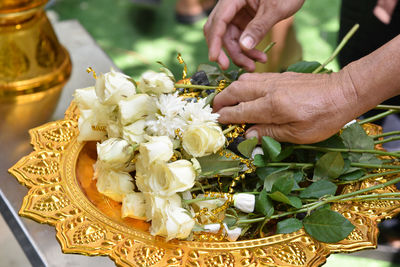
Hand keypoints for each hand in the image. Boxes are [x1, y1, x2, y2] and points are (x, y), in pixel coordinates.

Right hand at [204, 0, 303, 71]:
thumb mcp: (275, 9)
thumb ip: (259, 27)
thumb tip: (244, 47)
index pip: (218, 21)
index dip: (214, 41)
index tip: (214, 59)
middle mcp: (232, 5)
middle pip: (219, 31)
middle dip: (225, 51)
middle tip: (229, 68)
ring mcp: (237, 14)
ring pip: (230, 39)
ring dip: (239, 54)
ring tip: (253, 66)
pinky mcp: (244, 21)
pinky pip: (240, 39)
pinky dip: (248, 51)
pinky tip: (259, 58)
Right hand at [213, 70, 363, 143]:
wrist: (344, 92)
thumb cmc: (324, 118)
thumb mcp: (298, 134)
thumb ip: (270, 133)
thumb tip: (248, 135)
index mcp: (272, 106)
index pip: (240, 111)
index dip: (226, 116)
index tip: (216, 121)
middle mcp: (269, 89)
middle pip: (236, 90)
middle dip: (222, 100)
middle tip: (214, 109)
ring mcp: (275, 79)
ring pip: (244, 80)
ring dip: (230, 89)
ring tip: (225, 99)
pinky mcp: (281, 75)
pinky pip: (255, 77)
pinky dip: (244, 83)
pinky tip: (245, 90)